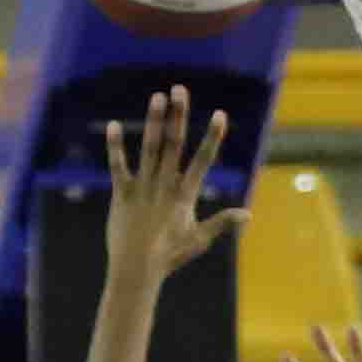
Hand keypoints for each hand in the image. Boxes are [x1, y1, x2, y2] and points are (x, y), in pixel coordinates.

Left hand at [95, 88, 236, 289]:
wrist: (136, 271)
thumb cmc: (170, 257)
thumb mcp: (200, 240)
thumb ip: (222, 222)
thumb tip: (247, 214)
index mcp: (185, 195)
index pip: (203, 160)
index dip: (212, 136)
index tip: (220, 114)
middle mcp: (165, 186)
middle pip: (174, 145)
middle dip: (178, 115)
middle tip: (180, 89)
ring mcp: (143, 188)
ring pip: (150, 149)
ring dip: (154, 121)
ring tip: (157, 96)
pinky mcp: (121, 194)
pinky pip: (118, 166)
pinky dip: (116, 147)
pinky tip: (114, 125)